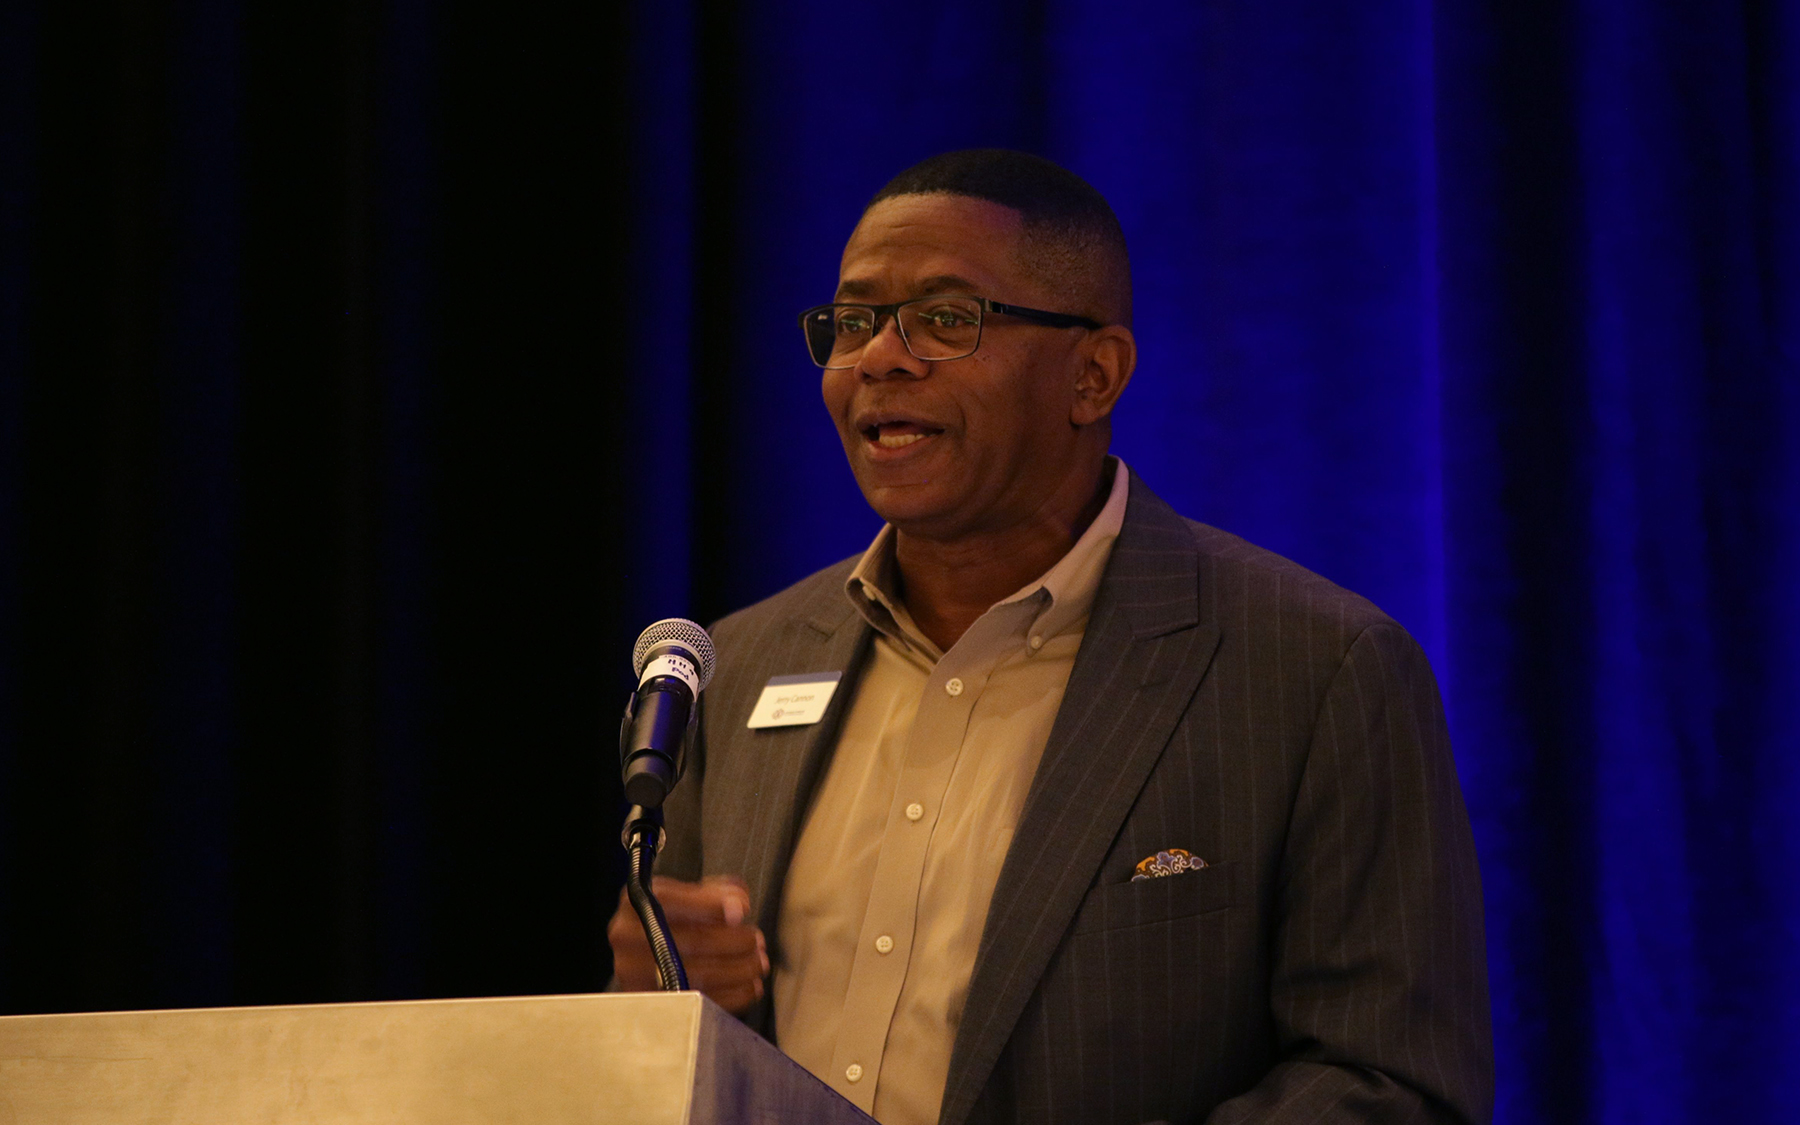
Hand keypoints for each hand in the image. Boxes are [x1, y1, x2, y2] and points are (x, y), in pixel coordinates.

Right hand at [608, 874, 769, 1013]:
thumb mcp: (681, 896)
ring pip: (696, 974)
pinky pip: (696, 1000)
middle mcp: (628, 937)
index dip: (710, 904)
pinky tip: (748, 987)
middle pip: (690, 940)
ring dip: (737, 970)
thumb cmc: (667, 923)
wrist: (638, 956)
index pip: (670, 899)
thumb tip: (738, 901)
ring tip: (756, 963)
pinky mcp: (649, 1001)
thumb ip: (711, 892)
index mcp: (636, 903)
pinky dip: (730, 995)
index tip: (742, 909)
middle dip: (735, 941)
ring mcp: (634, 973)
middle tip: (756, 941)